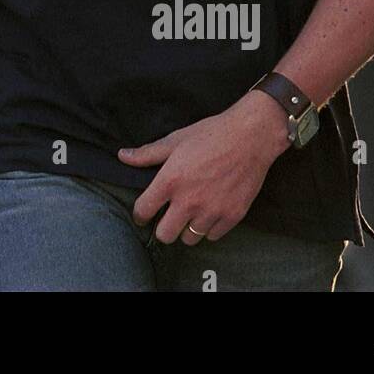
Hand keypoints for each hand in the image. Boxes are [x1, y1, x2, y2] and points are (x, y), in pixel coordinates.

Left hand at [118, 91, 288, 244]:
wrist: (250, 137)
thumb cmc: (211, 134)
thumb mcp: (175, 140)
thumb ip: (147, 153)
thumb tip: (122, 156)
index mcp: (170, 181)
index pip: (144, 210)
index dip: (139, 215)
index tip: (143, 216)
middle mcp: (189, 201)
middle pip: (165, 235)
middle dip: (162, 228)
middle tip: (167, 218)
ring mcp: (212, 211)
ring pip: (189, 239)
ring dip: (186, 229)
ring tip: (190, 215)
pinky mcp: (232, 216)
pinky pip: (213, 236)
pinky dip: (209, 228)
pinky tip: (209, 214)